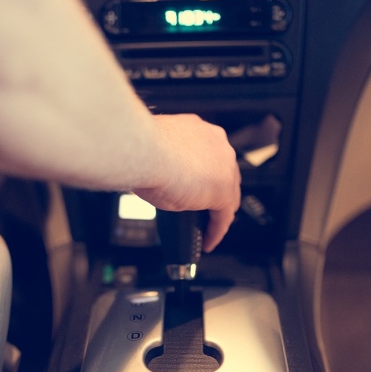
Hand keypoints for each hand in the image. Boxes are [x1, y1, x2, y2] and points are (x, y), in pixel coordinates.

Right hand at [134, 114, 240, 251]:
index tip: (194, 185)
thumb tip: (159, 177)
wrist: (144, 151)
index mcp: (200, 131)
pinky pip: (223, 217)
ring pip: (228, 195)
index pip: (210, 156)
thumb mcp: (157, 153)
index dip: (204, 174)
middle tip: (202, 210)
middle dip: (215, 193)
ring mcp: (224, 167)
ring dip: (218, 212)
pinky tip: (208, 240)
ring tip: (206, 228)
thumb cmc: (142, 148)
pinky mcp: (222, 192)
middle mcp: (217, 144)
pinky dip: (216, 231)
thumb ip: (167, 163)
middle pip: (224, 174)